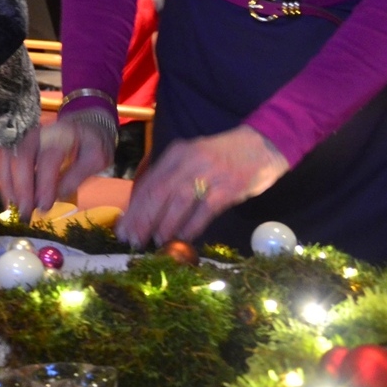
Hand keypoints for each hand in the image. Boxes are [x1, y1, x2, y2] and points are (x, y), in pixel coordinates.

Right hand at [0, 105, 115, 215]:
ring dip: (7, 186)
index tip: (44, 207)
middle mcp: (37, 136)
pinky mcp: (14, 146)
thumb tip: (59, 194)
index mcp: (60, 136)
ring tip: (14, 207)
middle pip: (21, 160)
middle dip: (21, 190)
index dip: (44, 185)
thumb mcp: (96, 157)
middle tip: (26, 213)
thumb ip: (79, 174)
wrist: (83, 126)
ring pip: (5, 159)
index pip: (47, 160)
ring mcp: (22, 140)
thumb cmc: (90, 144)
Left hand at [117, 125, 289, 246]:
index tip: (123, 227)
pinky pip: (204, 210)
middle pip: (158, 193)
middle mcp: (188, 161)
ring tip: (155, 241)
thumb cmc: (223, 157)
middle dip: (143, 218)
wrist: (263, 145)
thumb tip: (147, 206)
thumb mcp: (192, 158)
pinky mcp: (227, 187)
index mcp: (175, 153)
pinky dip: (192, 225)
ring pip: (178, 202)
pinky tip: (184, 237)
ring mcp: (208, 173)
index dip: (134, 207)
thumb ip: (172, 177)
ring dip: (165, 224)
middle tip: (133, 239)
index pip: (148, 183)